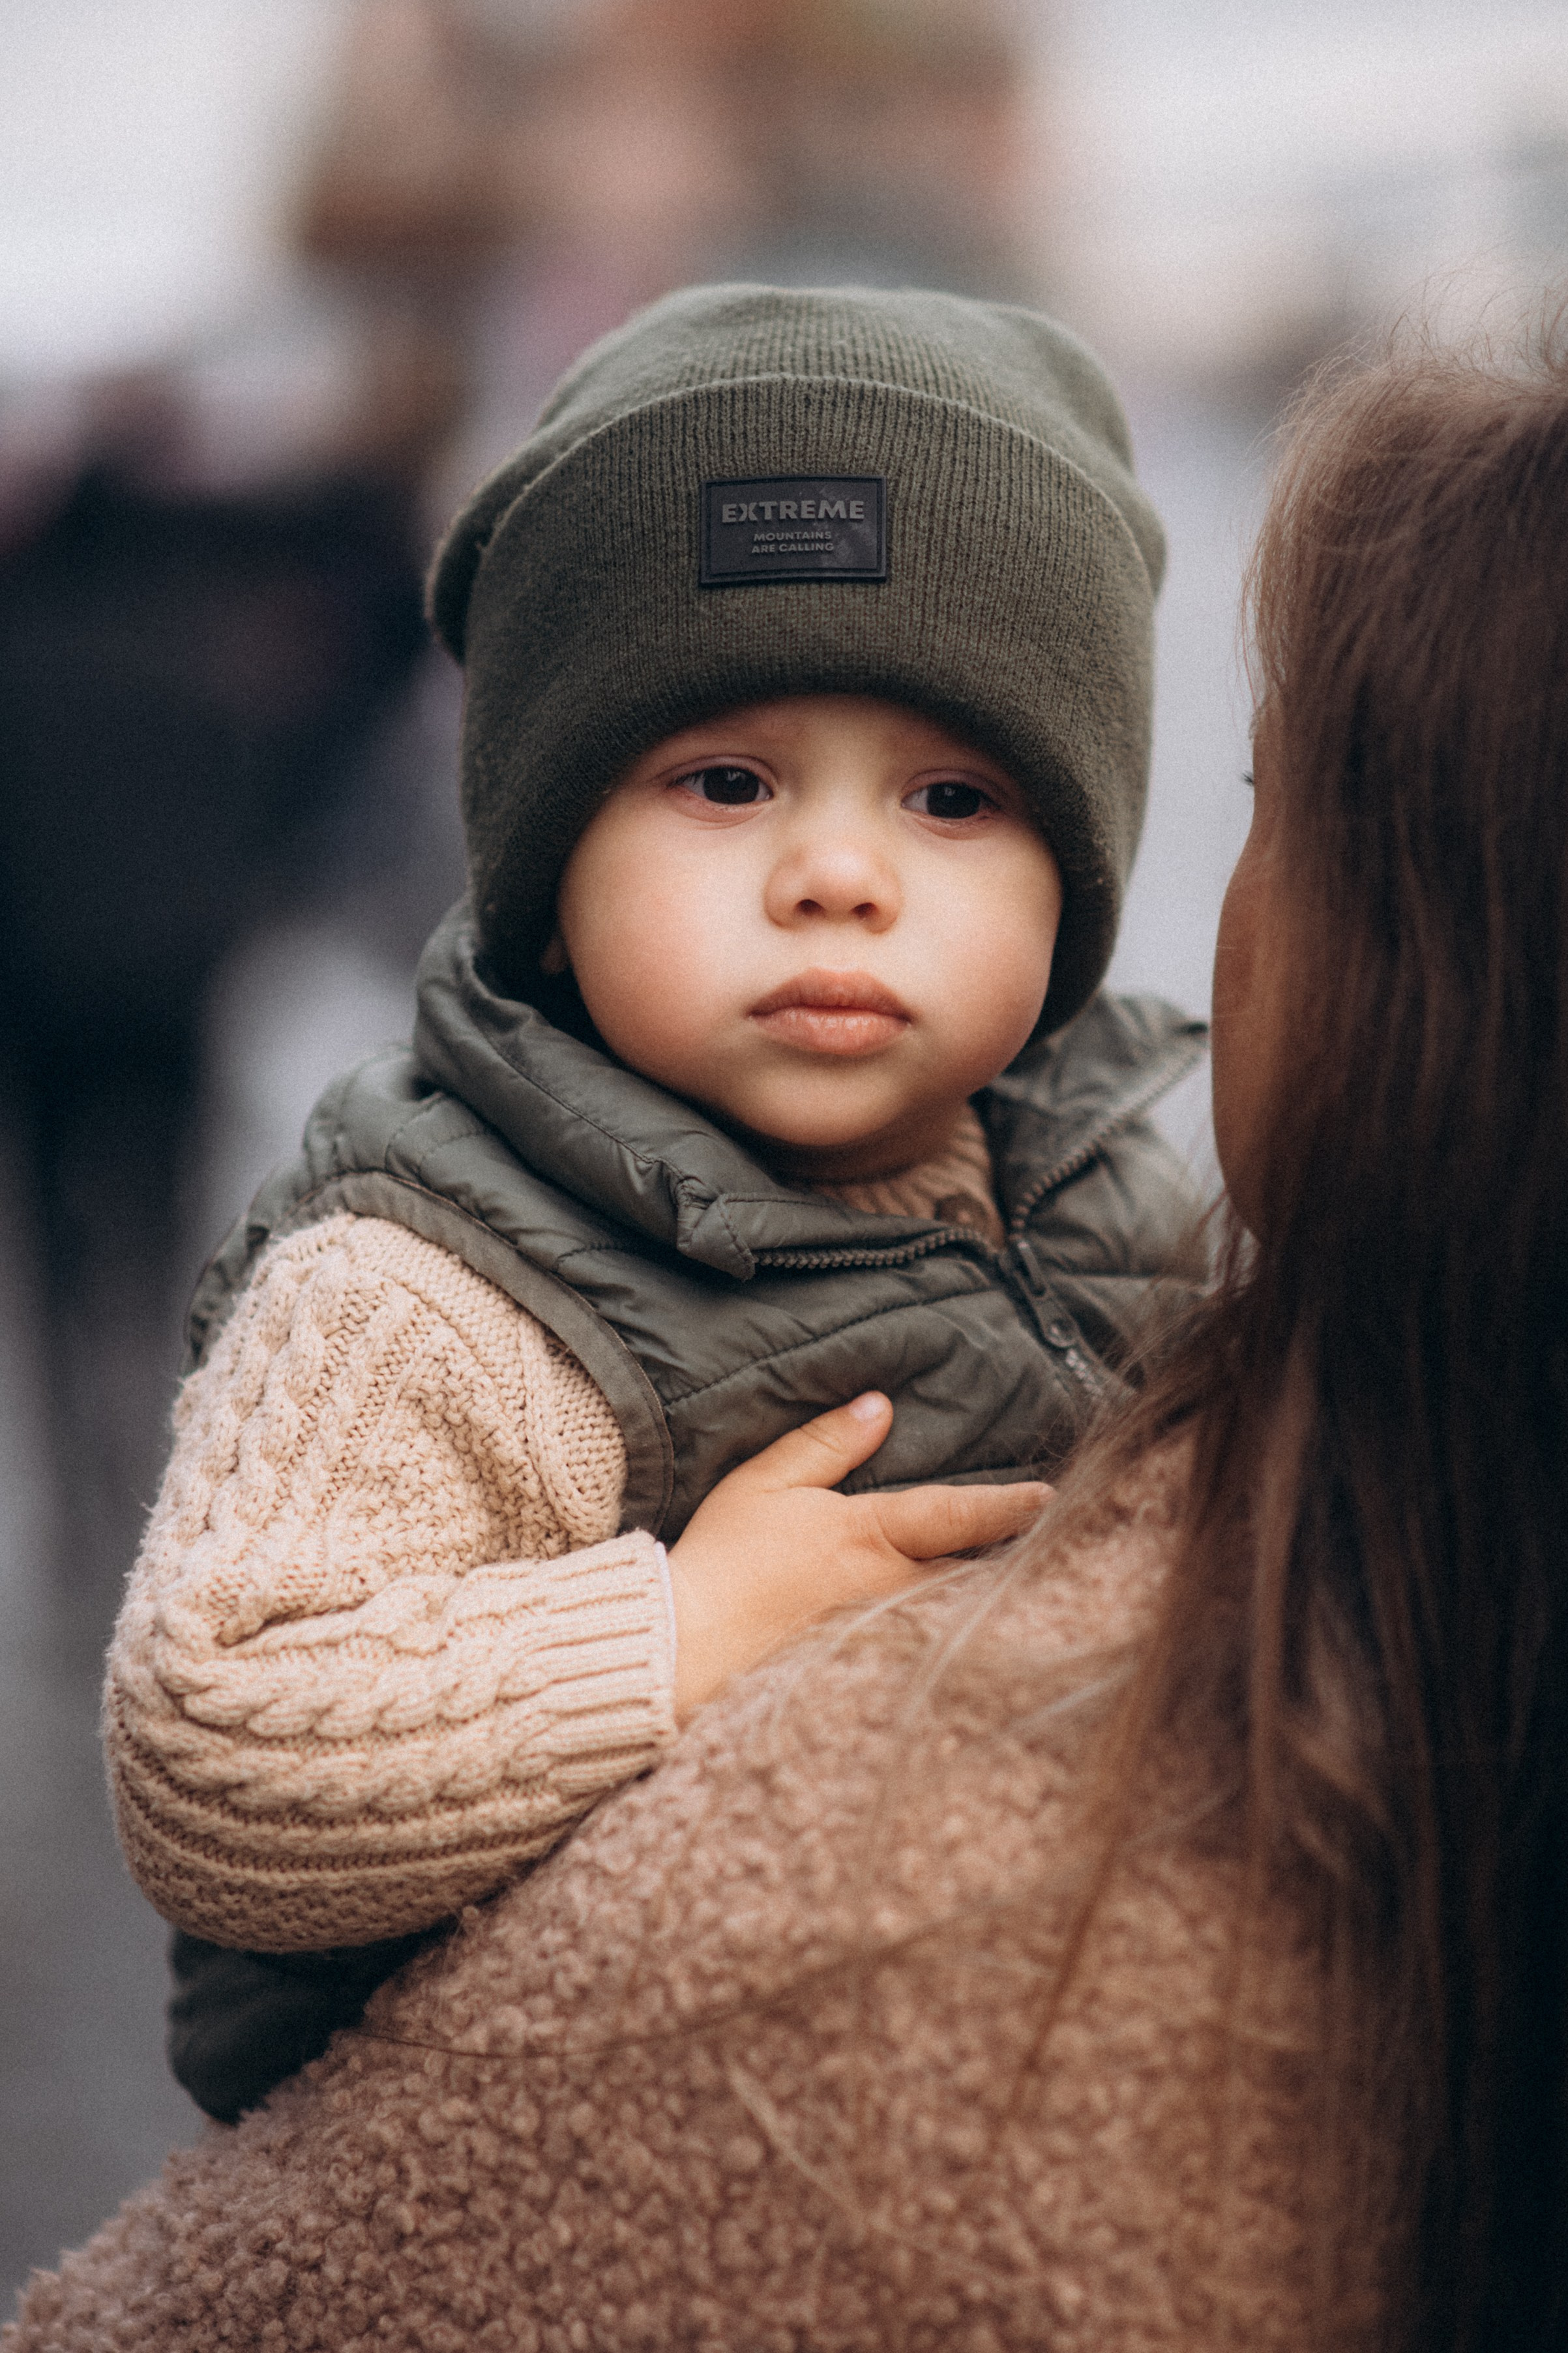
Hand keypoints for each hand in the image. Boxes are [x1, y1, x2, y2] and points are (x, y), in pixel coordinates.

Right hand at [665, 1392, 1048, 1721]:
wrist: (682, 1648)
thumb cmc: (722, 1559)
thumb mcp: (765, 1483)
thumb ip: (826, 1443)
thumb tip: (881, 1407)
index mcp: (870, 1536)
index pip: (957, 1515)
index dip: (1008, 1505)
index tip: (1050, 1498)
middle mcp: (890, 1592)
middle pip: (969, 1575)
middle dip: (1006, 1564)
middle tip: (1048, 1553)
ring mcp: (883, 1642)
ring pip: (951, 1619)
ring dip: (979, 1606)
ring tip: (1015, 1596)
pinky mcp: (866, 1679)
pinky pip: (922, 1657)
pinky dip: (944, 1645)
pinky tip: (957, 1648)